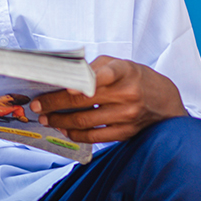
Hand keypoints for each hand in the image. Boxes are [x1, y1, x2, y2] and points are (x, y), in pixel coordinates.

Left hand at [29, 57, 186, 142]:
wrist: (164, 101)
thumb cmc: (134, 78)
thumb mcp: (118, 63)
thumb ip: (93, 68)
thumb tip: (62, 77)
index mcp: (124, 72)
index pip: (103, 75)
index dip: (83, 82)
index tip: (64, 88)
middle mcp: (127, 94)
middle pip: (84, 101)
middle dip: (55, 104)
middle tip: (37, 105)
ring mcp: (127, 116)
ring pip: (86, 121)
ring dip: (60, 121)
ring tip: (46, 118)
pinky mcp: (126, 132)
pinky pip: (95, 136)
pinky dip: (76, 134)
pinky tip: (64, 129)